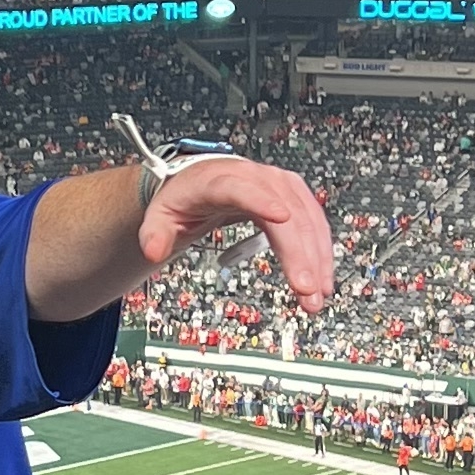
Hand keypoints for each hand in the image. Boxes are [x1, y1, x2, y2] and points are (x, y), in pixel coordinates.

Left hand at [139, 154, 335, 313]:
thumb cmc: (183, 198)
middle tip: (306, 290)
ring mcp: (278, 185)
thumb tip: (153, 251)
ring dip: (317, 258)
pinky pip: (313, 224)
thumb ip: (154, 233)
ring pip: (306, 220)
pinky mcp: (292, 196)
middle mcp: (255, 178)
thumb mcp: (160, 215)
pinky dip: (320, 252)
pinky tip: (322, 279)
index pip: (242, 188)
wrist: (201, 181)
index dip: (263, 201)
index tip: (282, 216)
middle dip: (299, 253)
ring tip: (318, 295)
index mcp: (219, 180)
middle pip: (285, 213)